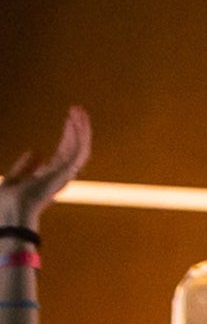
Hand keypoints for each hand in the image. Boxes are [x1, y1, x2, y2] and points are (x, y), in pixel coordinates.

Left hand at [0, 106, 90, 222]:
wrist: (10, 214)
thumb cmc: (8, 204)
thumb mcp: (12, 180)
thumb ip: (24, 166)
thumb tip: (37, 150)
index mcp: (50, 177)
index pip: (65, 151)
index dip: (68, 134)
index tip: (69, 118)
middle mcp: (61, 175)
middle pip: (74, 147)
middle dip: (77, 127)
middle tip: (76, 109)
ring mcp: (65, 174)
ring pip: (81, 146)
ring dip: (82, 127)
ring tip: (78, 110)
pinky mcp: (67, 172)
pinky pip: (79, 150)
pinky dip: (80, 134)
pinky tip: (76, 121)